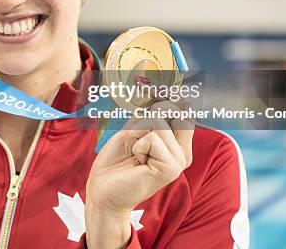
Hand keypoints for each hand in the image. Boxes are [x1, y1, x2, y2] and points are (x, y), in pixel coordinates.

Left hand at [84, 91, 194, 246]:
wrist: (102, 189)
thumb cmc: (117, 159)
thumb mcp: (134, 129)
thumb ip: (151, 115)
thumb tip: (165, 97)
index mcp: (177, 141)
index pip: (181, 107)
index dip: (162, 101)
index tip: (147, 112)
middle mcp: (183, 151)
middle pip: (169, 108)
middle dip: (142, 119)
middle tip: (135, 142)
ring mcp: (179, 161)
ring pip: (157, 120)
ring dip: (135, 134)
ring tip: (134, 153)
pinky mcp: (171, 169)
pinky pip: (152, 138)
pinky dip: (136, 145)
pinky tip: (136, 162)